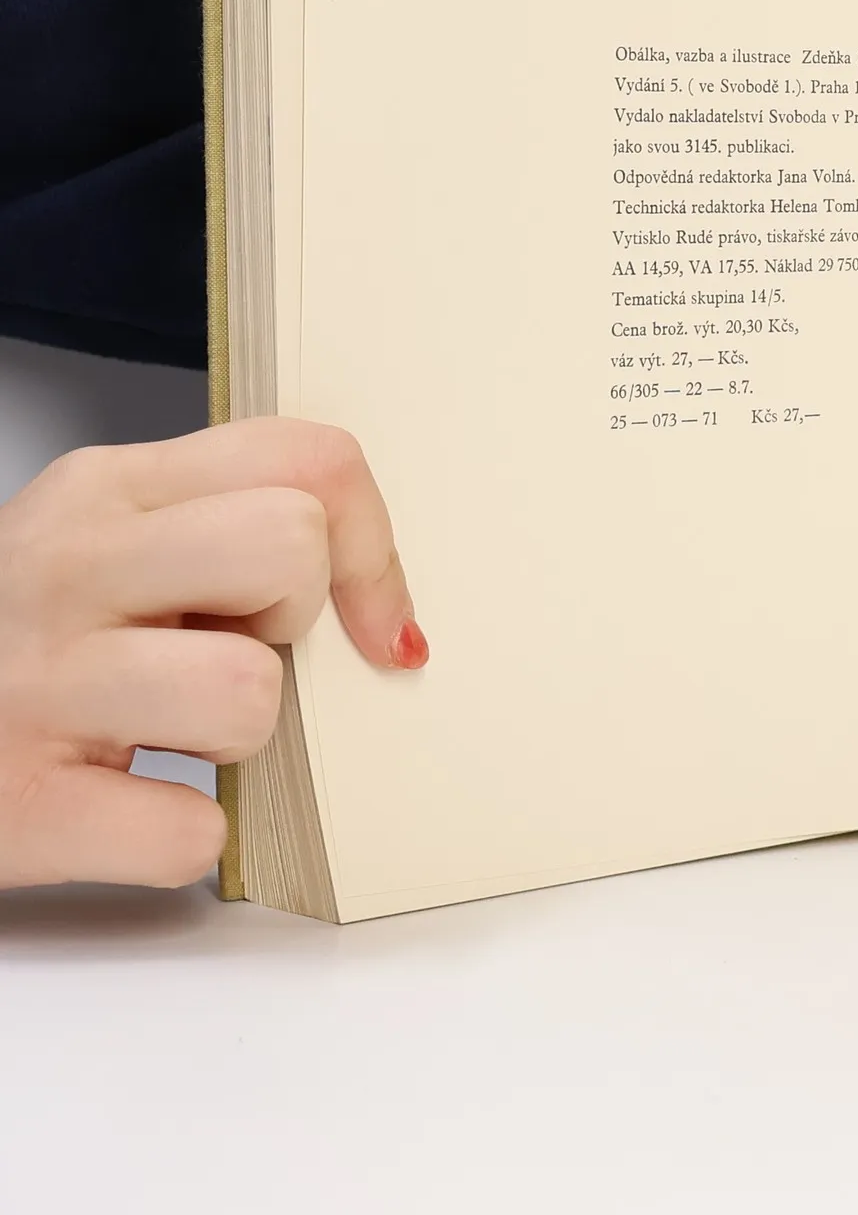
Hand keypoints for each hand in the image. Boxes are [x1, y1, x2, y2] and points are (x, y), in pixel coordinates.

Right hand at [0, 418, 425, 890]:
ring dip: (239, 739)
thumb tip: (381, 598)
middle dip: (294, 621)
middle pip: (292, 545)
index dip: (369, 548)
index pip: (311, 460)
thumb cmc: (18, 645)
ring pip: (250, 692)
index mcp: (108, 489)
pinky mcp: (20, 806)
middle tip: (230, 653)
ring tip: (168, 734)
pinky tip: (125, 809)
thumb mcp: (112, 547)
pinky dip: (177, 838)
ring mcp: (37, 685)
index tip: (362, 616)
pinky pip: (188, 831)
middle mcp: (68, 568)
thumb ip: (230, 530)